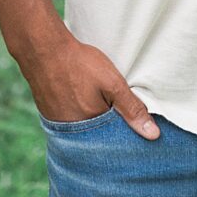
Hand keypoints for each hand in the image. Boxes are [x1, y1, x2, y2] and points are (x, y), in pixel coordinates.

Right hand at [26, 28, 159, 138]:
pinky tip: (85, 107)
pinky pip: (72, 126)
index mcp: (91, 131)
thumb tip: (153, 135)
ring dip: (95, 128)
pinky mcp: (52, 119)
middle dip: (110, 136)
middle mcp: (74, 136)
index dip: (126, 138)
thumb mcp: (111, 83)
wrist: (43, 50)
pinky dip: (81, 120)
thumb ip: (131, 108)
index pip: (114, 145)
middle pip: (99, 142)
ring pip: (85, 134)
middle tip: (117, 120)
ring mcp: (60, 128)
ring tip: (102, 114)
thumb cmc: (79, 64)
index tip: (137, 136)